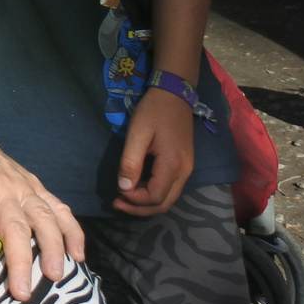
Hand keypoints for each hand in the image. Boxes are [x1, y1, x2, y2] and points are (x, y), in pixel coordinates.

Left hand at [0, 101, 83, 302]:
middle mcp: (6, 190)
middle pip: (17, 231)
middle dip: (20, 264)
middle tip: (23, 294)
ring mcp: (25, 187)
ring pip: (44, 219)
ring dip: (53, 248)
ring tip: (56, 276)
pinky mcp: (36, 186)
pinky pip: (58, 208)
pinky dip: (72, 230)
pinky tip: (79, 254)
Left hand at [113, 84, 195, 215]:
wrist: (174, 94)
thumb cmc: (153, 111)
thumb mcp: (137, 133)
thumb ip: (130, 162)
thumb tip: (124, 188)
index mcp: (173, 164)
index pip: (155, 197)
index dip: (135, 200)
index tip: (116, 193)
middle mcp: (185, 172)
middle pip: (164, 204)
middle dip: (139, 209)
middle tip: (116, 203)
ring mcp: (187, 169)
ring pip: (168, 198)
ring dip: (146, 204)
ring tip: (124, 198)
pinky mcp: (184, 164)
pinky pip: (170, 188)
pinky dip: (154, 194)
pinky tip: (138, 187)